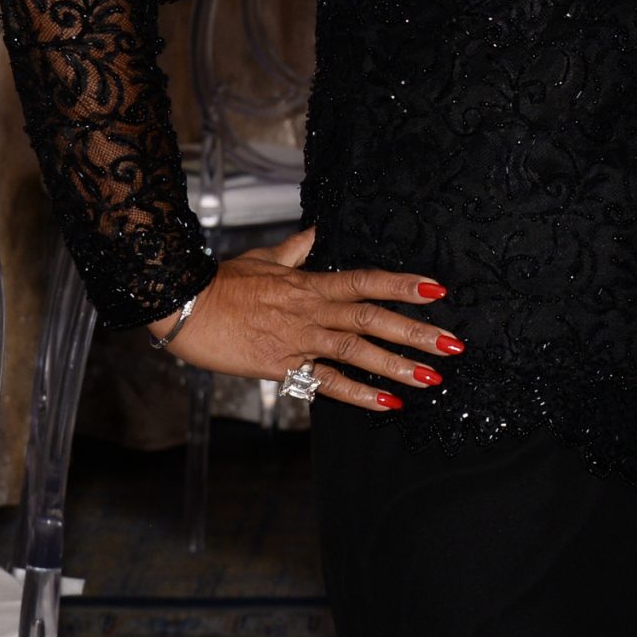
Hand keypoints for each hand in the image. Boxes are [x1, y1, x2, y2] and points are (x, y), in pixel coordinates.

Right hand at [152, 227, 457, 411]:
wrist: (182, 307)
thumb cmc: (221, 283)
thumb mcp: (263, 258)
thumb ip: (294, 250)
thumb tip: (315, 233)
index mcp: (310, 283)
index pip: (366, 280)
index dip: (402, 284)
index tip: (437, 289)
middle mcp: (312, 311)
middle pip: (372, 319)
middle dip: (415, 331)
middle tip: (453, 344)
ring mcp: (298, 340)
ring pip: (356, 351)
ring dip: (397, 365)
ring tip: (432, 377)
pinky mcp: (281, 367)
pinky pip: (326, 382)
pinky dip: (359, 394)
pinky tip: (388, 402)